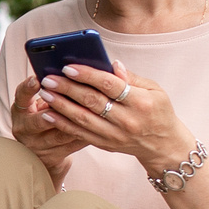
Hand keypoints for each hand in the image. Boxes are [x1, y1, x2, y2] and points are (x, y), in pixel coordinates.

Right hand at [7, 73, 89, 175]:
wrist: (42, 150)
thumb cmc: (44, 115)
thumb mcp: (39, 104)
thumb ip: (52, 90)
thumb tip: (73, 72)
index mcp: (21, 111)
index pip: (21, 97)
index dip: (28, 88)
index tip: (37, 79)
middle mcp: (25, 129)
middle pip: (40, 121)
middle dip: (57, 109)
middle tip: (71, 97)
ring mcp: (38, 146)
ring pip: (60, 135)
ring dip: (77, 122)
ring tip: (93, 111)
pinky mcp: (54, 156)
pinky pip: (73, 144)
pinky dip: (86, 133)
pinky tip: (99, 125)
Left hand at [30, 61, 194, 174]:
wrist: (162, 145)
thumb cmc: (158, 110)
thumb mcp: (155, 90)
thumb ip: (131, 77)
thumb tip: (111, 63)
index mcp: (140, 102)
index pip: (110, 85)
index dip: (88, 75)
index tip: (68, 67)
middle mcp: (127, 120)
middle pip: (92, 102)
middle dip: (68, 88)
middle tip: (49, 78)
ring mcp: (115, 135)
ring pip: (83, 119)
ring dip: (61, 105)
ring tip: (45, 92)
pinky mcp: (105, 144)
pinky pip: (80, 134)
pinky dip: (63, 123)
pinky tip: (49, 113)